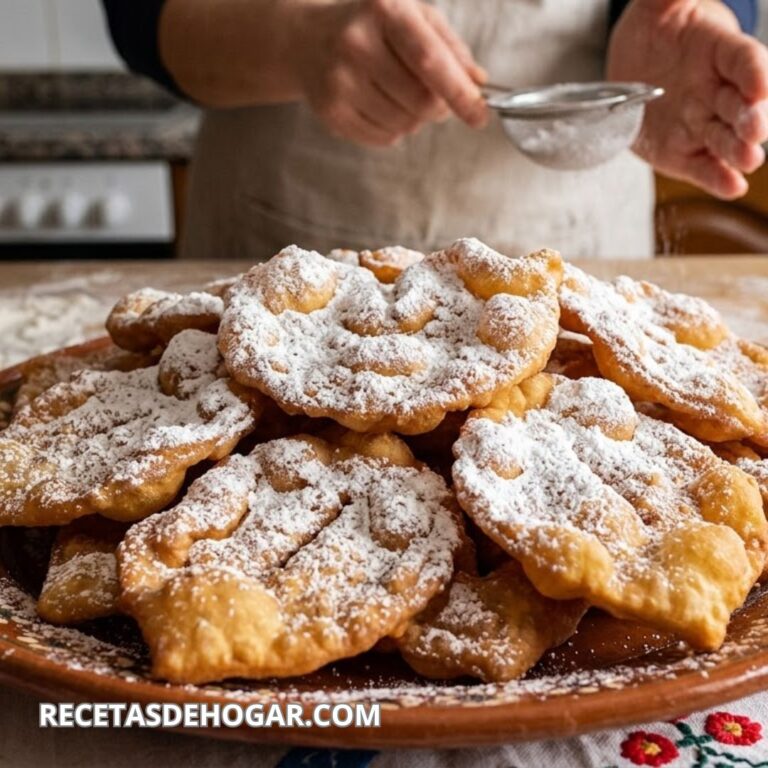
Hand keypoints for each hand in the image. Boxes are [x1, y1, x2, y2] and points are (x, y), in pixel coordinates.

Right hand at [290, 0, 487, 145]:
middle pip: (420, 102)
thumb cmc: (371, 26)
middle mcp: (356, 43)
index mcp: (384, 10)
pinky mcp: (331, 111)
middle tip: (435, 99)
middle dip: (438, 108)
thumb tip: (477, 83)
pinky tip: (380, 105)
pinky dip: (393, 129)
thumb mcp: (413, 18)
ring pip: (404, 124)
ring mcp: (339, 80)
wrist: (308, 39)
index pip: (429, 61)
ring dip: (415, 119)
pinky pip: (384, 137)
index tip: (480, 115)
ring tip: (399, 95)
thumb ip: (449, 48)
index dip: (459, 93)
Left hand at [608, 0, 767, 198]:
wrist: (634, 63)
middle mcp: (716, 89)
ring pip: (724, 139)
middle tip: (757, 129)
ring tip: (748, 159)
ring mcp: (701, 123)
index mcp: (718, 50)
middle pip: (740, 104)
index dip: (754, 72)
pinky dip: (717, 177)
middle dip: (751, 118)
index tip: (761, 84)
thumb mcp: (660, 4)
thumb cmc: (656, 28)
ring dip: (738, 150)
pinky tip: (732, 186)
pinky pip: (703, 166)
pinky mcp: (684, 152)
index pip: (743, 60)